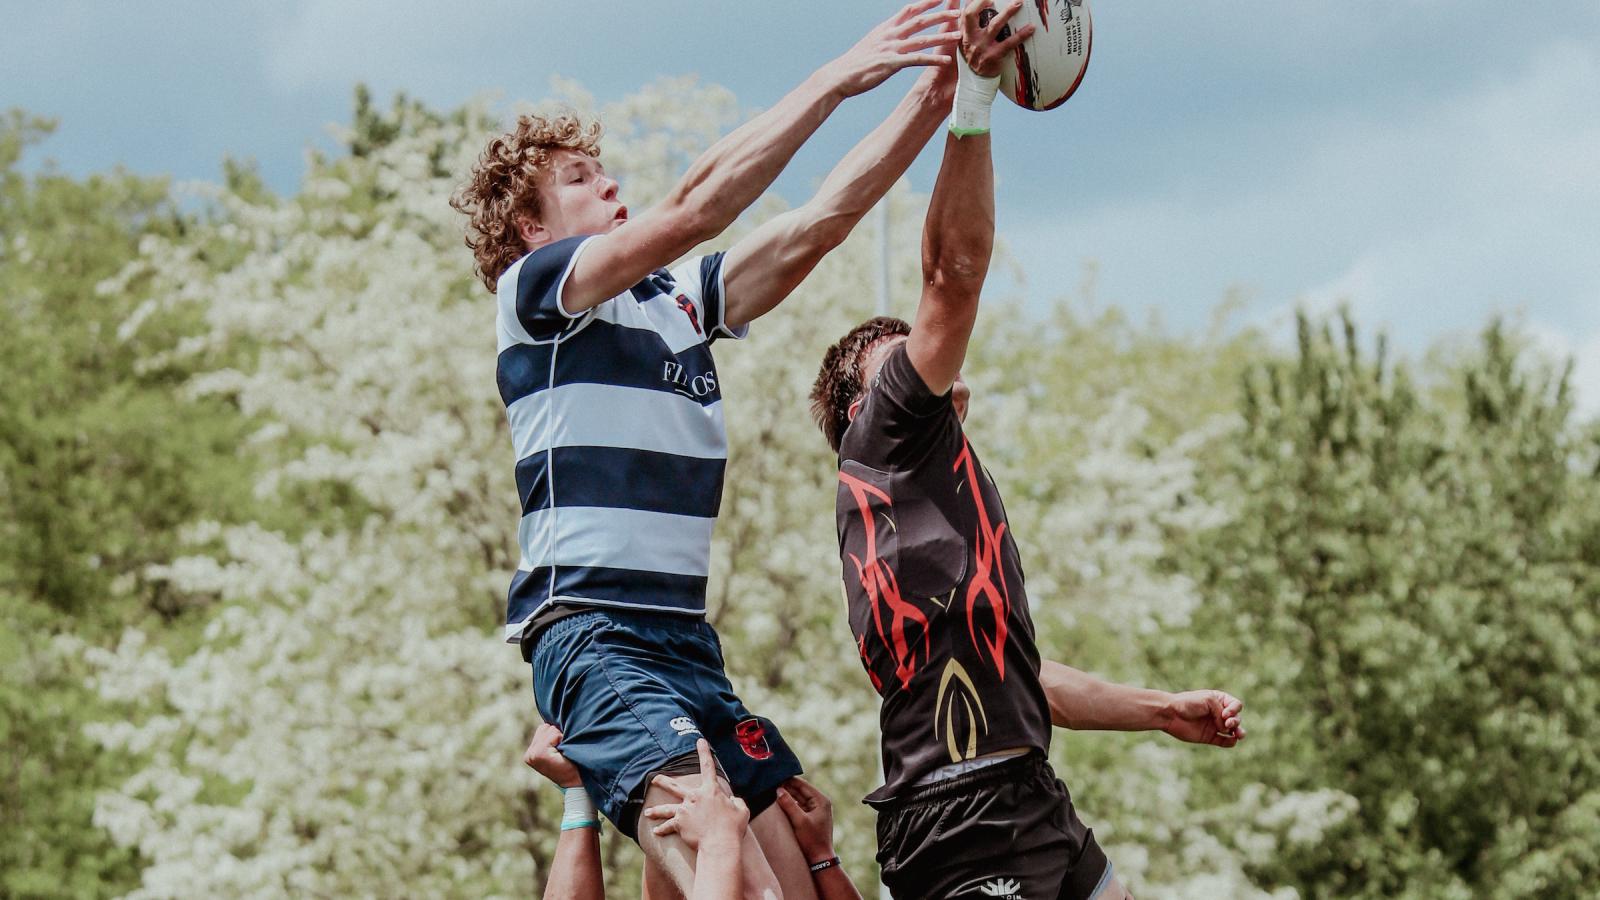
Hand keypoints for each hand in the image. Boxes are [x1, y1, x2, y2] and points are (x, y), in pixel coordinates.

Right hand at [524, 722, 582, 787]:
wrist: (578, 780)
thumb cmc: (572, 762)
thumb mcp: (559, 747)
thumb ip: (552, 735)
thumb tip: (561, 712)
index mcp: (531, 752)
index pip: (543, 728)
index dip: (556, 735)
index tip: (561, 750)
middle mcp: (529, 754)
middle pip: (546, 727)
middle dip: (558, 736)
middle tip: (563, 752)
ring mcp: (532, 755)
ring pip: (550, 729)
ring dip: (560, 737)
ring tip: (563, 752)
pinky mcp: (539, 754)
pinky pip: (553, 734)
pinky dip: (561, 740)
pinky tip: (563, 752)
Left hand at [641, 739, 748, 850]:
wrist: (719, 844)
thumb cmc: (733, 828)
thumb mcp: (741, 811)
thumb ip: (736, 802)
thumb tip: (732, 800)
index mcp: (711, 791)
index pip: (708, 767)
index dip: (704, 752)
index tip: (700, 741)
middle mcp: (694, 797)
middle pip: (674, 787)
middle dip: (662, 782)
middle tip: (653, 779)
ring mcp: (685, 810)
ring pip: (666, 809)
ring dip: (656, 811)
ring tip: (647, 812)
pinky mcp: (679, 824)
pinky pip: (668, 827)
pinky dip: (662, 830)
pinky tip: (656, 832)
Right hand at [774, 776, 835, 863]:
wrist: (819, 860)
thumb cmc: (812, 840)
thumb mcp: (799, 821)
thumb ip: (789, 804)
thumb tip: (778, 790)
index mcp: (821, 800)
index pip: (802, 785)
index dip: (789, 779)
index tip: (775, 775)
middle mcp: (819, 803)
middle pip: (800, 790)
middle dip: (786, 787)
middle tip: (770, 782)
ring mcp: (814, 810)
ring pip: (797, 798)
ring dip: (786, 795)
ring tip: (771, 789)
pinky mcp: (809, 818)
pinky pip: (797, 806)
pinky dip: (789, 803)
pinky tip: (778, 802)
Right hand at [831, 0, 961, 97]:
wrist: (840, 75)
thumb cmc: (855, 62)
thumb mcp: (871, 42)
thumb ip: (885, 35)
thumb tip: (893, 31)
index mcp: (885, 28)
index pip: (909, 10)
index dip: (926, 2)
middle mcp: (890, 35)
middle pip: (919, 21)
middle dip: (940, 15)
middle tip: (957, 12)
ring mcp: (891, 49)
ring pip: (922, 39)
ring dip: (942, 37)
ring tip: (958, 35)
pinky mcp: (891, 64)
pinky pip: (917, 60)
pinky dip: (932, 59)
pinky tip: (946, 61)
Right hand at [959, 0, 1034, 78]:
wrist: (975, 80)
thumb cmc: (974, 56)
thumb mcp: (967, 40)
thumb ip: (970, 24)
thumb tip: (982, 4)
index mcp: (964, 33)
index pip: (965, 13)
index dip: (975, 2)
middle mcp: (971, 38)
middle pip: (972, 15)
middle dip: (982, 2)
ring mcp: (982, 47)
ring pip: (994, 26)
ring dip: (1007, 13)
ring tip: (1018, 3)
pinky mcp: (994, 56)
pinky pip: (1009, 43)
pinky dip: (1021, 34)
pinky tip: (1031, 28)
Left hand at [1163, 690, 1246, 747]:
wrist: (1171, 714)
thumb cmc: (1188, 703)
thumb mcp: (1208, 700)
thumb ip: (1221, 712)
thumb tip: (1226, 730)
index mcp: (1219, 700)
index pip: (1236, 705)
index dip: (1234, 710)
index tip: (1225, 713)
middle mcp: (1219, 713)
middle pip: (1236, 718)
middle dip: (1236, 721)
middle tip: (1227, 724)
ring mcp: (1215, 726)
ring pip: (1233, 731)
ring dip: (1239, 732)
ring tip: (1239, 735)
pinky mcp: (1210, 737)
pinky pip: (1225, 742)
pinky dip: (1230, 742)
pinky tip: (1232, 740)